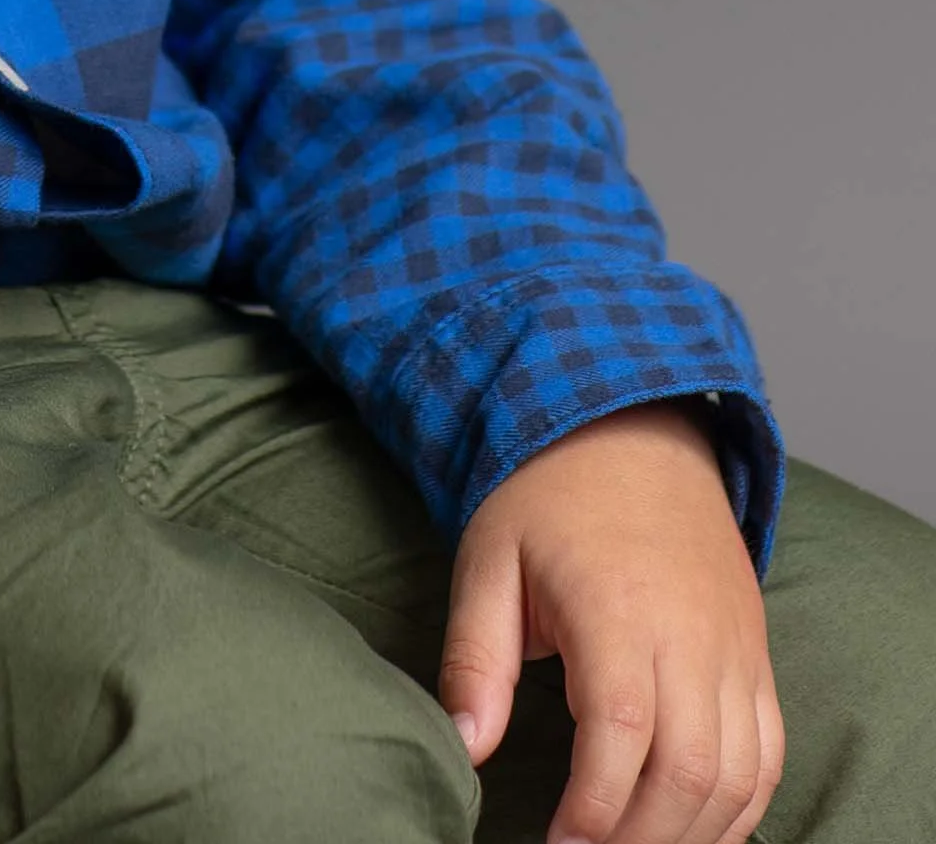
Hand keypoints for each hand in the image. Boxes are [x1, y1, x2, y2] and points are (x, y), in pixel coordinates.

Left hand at [440, 402, 781, 843]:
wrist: (632, 430)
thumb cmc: (547, 497)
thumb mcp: (488, 559)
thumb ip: (475, 659)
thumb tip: (464, 750)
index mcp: (617, 608)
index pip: (623, 733)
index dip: (595, 809)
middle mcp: (692, 635)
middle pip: (691, 771)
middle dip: (639, 837)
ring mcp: (735, 649)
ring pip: (740, 776)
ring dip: (691, 834)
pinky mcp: (756, 657)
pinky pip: (768, 755)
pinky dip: (737, 808)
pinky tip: (689, 829)